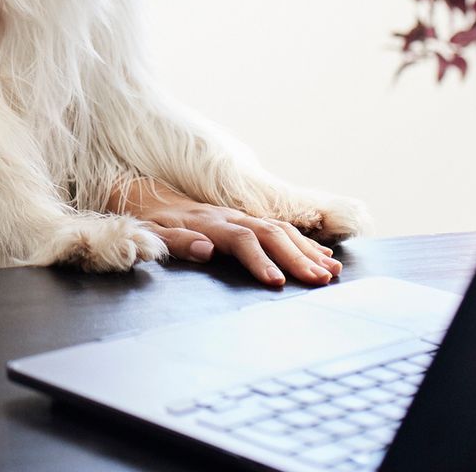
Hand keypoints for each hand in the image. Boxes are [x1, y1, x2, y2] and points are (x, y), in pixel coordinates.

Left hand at [108, 177, 342, 288]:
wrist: (144, 192)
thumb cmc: (146, 220)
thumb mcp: (150, 233)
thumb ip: (176, 242)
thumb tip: (206, 250)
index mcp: (207, 222)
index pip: (242, 240)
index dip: (260, 260)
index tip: (278, 283)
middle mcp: (229, 216)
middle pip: (270, 233)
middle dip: (297, 258)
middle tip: (321, 281)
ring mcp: (239, 216)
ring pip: (280, 229)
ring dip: (307, 250)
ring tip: (332, 272)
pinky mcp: (244, 220)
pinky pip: (280, 228)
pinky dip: (304, 242)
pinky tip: (323, 255)